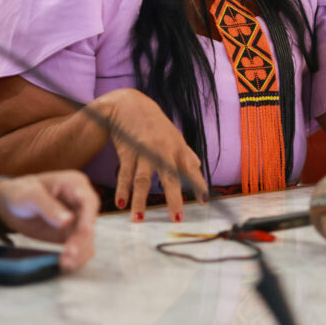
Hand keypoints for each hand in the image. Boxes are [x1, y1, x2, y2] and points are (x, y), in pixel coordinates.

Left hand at [0, 171, 98, 269]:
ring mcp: (78, 219)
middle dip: (82, 239)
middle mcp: (81, 201)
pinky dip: (76, 258)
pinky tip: (66, 264)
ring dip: (79, 252)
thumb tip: (68, 221)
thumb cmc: (20, 192)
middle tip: (70, 252)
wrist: (10, 205)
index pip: (88, 200)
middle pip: (89, 222)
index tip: (85, 231)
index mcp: (74, 184)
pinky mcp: (72, 235)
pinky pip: (80, 247)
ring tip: (65, 263)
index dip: (89, 216)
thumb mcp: (30, 195)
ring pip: (87, 238)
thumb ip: (48, 206)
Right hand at [89, 88, 207, 222]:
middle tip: (176, 219)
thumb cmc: (154, 123)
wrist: (129, 104)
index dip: (198, 185)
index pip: (191, 169)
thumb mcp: (174, 136)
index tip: (204, 202)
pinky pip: (124, 174)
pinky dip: (122, 189)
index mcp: (177, 148)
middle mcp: (162, 150)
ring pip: (142, 180)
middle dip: (174, 199)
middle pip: (169, 177)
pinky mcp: (127, 151)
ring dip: (140, 201)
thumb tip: (199, 167)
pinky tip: (121, 204)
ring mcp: (144, 151)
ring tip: (138, 220)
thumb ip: (186, 153)